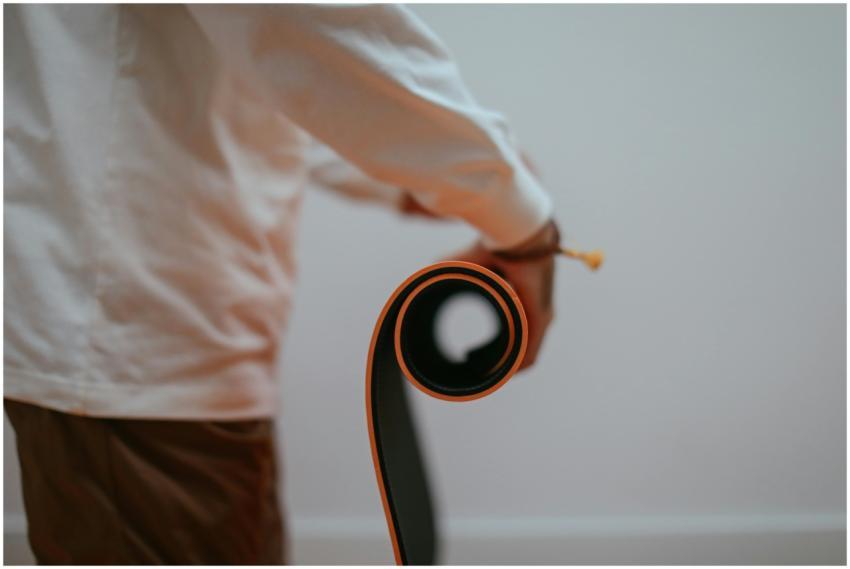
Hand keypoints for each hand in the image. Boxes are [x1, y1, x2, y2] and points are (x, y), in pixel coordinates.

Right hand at [445, 220, 557, 369]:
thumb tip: (422, 275)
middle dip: (497, 360)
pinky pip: (530, 353)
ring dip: (504, 367)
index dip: (493, 346)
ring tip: (484, 375)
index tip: (474, 355)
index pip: (510, 329)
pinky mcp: (542, 319)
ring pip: (524, 354)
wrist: (515, 233)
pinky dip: (514, 366)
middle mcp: (534, 310)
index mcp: (520, 298)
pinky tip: (498, 374)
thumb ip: (444, 273)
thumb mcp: (462, 265)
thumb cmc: (491, 245)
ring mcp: (541, 315)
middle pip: (517, 345)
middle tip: (475, 368)